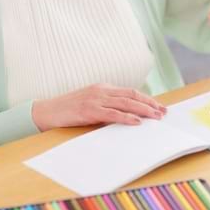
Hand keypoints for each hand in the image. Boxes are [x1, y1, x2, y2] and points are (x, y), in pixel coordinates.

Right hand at [32, 84, 167, 131]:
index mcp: (103, 88)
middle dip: (150, 104)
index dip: (147, 99)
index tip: (159, 107)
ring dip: (143, 110)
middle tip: (163, 112)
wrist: (46, 111)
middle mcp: (102, 91)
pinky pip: (112, 113)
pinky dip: (126, 117)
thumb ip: (107, 106)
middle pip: (132, 95)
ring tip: (156, 117)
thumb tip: (128, 116)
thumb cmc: (69, 110)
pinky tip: (137, 122)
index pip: (130, 92)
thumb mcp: (91, 104)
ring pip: (125, 103)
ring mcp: (95, 99)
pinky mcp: (89, 110)